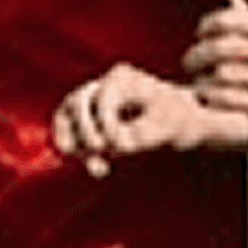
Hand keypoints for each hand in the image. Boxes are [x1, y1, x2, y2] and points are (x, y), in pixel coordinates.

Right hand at [51, 63, 247, 174]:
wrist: (183, 124)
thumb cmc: (179, 122)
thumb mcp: (167, 129)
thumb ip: (140, 133)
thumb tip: (113, 143)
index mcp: (125, 78)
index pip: (102, 99)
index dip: (106, 126)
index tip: (123, 149)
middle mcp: (104, 82)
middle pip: (76, 103)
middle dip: (86, 134)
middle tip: (102, 157)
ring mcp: (94, 97)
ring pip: (66, 114)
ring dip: (74, 143)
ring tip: (98, 168)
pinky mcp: (88, 115)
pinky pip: (65, 125)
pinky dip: (70, 145)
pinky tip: (92, 166)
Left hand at [185, 0, 247, 147]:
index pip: (225, 20)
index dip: (206, 27)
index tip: (200, 35)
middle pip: (215, 48)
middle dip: (195, 56)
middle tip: (189, 63)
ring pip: (217, 77)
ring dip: (202, 82)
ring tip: (198, 86)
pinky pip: (225, 101)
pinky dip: (212, 101)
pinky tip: (210, 103)